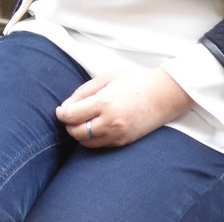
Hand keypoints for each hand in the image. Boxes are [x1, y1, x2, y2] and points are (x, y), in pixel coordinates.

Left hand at [55, 69, 193, 147]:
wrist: (163, 94)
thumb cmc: (135, 81)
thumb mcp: (107, 78)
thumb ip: (84, 91)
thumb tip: (67, 106)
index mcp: (104, 102)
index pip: (71, 115)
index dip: (61, 113)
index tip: (60, 110)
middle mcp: (109, 122)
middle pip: (76, 132)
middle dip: (68, 124)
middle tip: (70, 116)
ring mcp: (117, 135)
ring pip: (86, 142)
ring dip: (79, 133)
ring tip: (83, 121)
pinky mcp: (123, 142)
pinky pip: (100, 145)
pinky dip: (92, 138)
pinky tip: (96, 127)